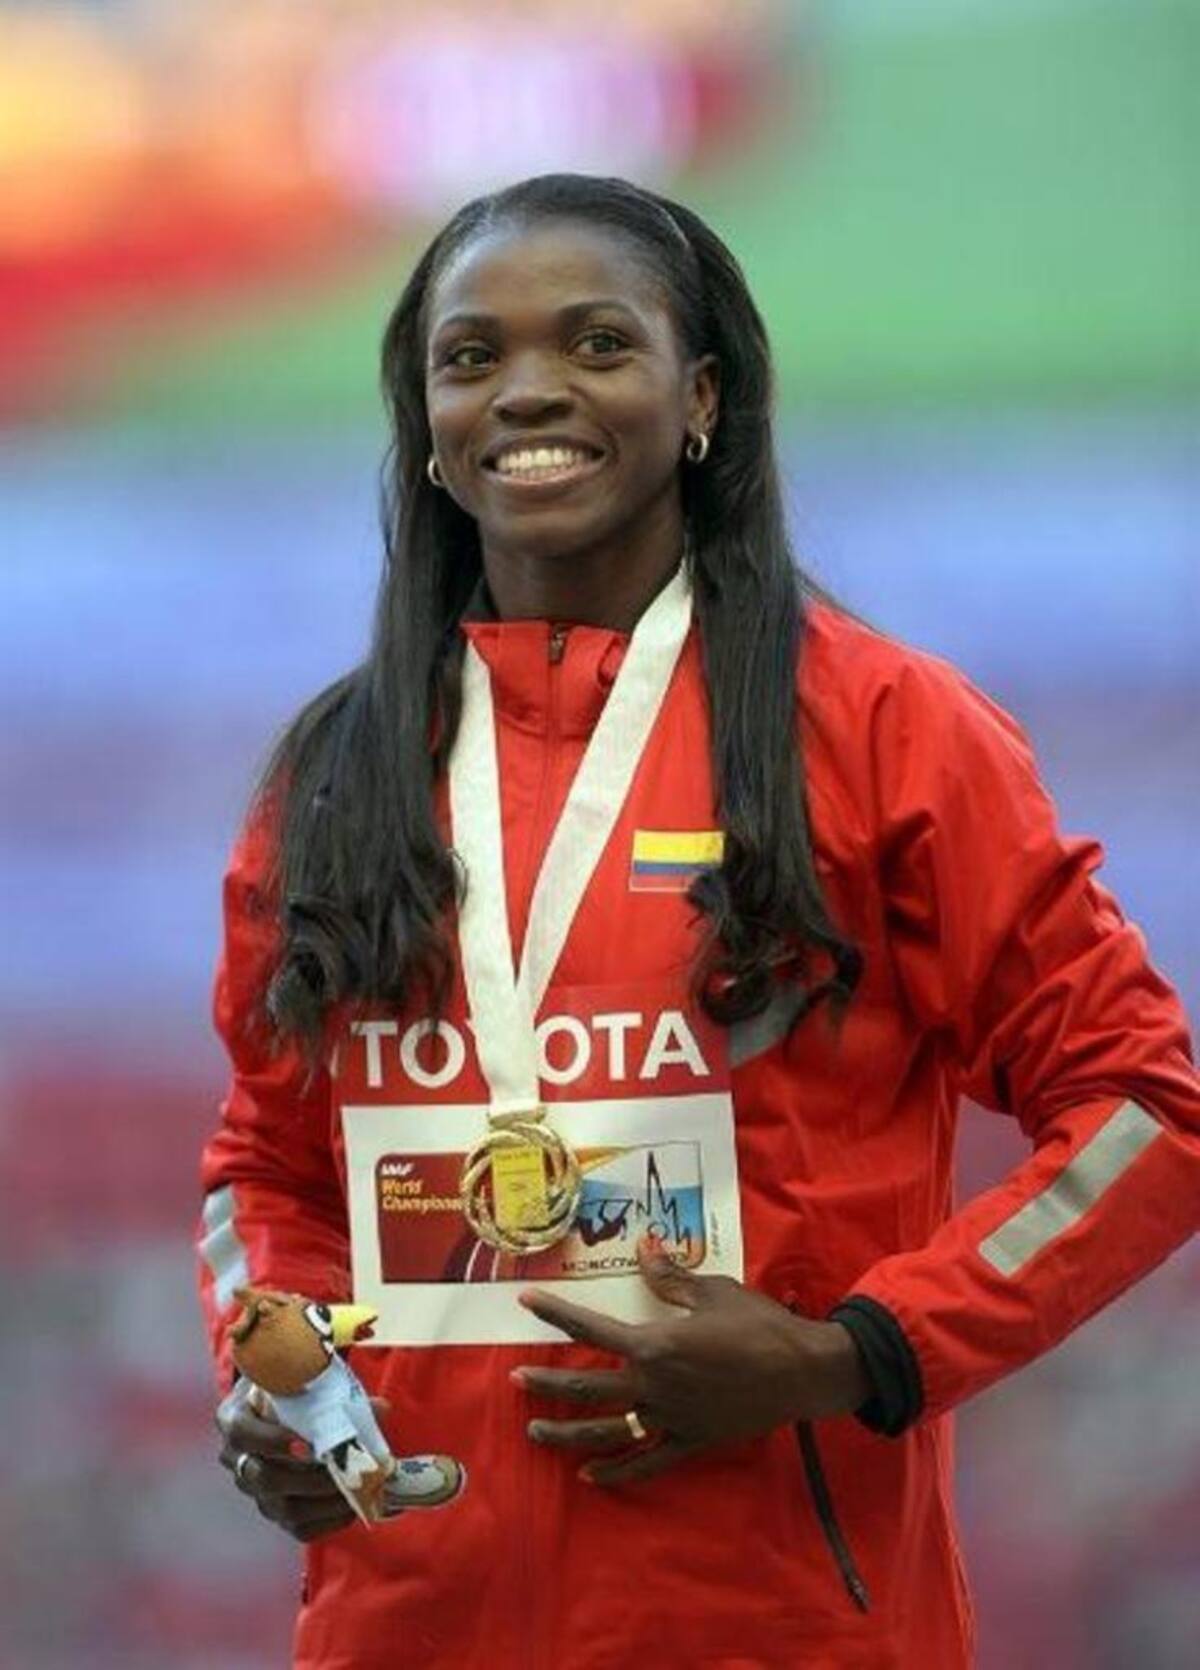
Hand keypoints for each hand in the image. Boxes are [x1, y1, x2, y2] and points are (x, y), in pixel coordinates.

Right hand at [215, 1377, 390, 1542]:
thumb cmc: (294, 1386)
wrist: (284, 1405)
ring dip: (326, 1500)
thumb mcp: (304, 1377)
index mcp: (234, 1418)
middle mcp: (238, 1460)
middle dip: (310, 1477)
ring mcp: (256, 1491)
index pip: (242, 1433)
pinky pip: (301, 1527)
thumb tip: (382, 1408)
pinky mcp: (277, 1512)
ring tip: (359, 1486)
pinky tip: (355, 1503)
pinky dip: (331, 1519)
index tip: (307, 1444)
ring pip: (285, 1508)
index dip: (272, 1441)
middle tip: (346, 1466)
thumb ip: (335, 1389)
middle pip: (265, 1479)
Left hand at [513, 1236, 869, 1486]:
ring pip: (605, 1431)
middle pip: (586, 1386)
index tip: (526, 1302)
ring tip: (535, 1431)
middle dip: (547, 1383)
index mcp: (654, 1343)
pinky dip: (616, 1472)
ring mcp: (669, 1419)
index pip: (591, 1326)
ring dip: (566, 1433)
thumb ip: (671, 1276)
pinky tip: (590, 1475)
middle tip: (515, 1379)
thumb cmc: (758, 1324)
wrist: (801, 1371)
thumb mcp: (712, 1291)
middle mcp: (653, 1385)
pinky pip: (645, 1462)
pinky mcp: (688, 1442)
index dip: (555, 1313)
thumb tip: (645, 1247)